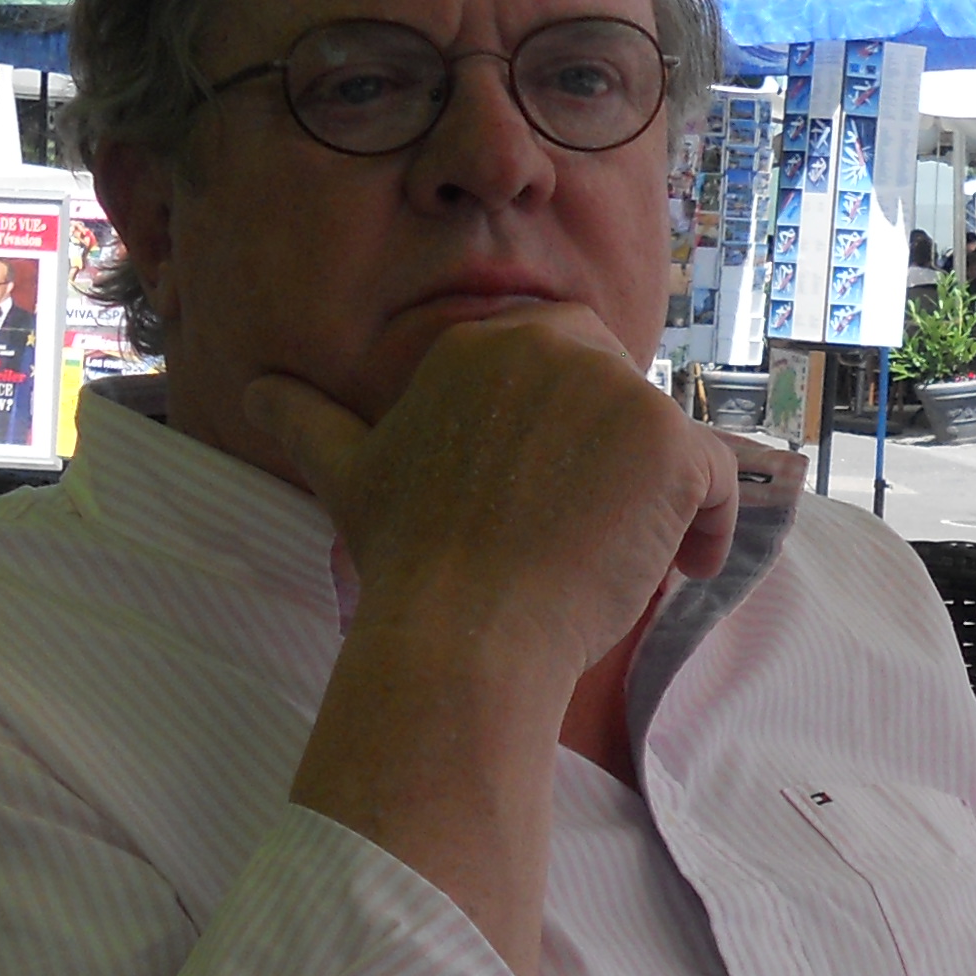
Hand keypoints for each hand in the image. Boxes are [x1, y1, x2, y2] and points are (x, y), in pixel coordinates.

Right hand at [247, 304, 741, 696]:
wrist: (460, 631)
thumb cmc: (406, 562)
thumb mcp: (347, 475)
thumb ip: (308, 423)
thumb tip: (254, 391)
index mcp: (483, 345)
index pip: (561, 364)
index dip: (570, 433)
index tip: (555, 496)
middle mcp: (551, 349)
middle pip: (623, 392)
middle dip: (620, 456)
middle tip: (593, 530)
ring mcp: (616, 394)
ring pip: (672, 438)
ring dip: (663, 498)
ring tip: (630, 559)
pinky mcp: (670, 445)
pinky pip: (721, 480)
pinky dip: (712, 529)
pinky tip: (681, 571)